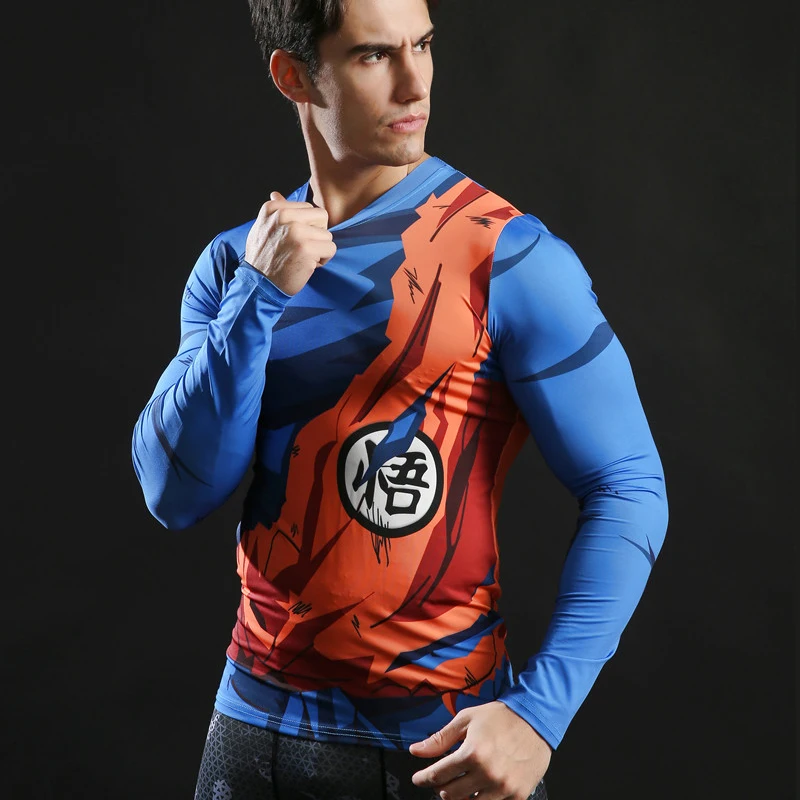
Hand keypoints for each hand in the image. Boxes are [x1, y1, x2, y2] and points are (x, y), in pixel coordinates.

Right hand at [244, 191, 335, 295]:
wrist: (259, 285)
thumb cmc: (263, 258)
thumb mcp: (263, 228)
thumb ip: (275, 211)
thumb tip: (276, 194)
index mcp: (274, 209)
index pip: (309, 209)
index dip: (306, 227)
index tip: (291, 240)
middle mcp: (284, 216)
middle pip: (322, 217)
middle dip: (317, 235)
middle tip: (300, 249)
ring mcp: (295, 231)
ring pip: (328, 235)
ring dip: (319, 249)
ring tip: (301, 258)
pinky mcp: (306, 248)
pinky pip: (331, 249)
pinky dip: (324, 260)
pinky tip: (307, 265)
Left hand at [409, 701, 551, 799]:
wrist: (535, 720)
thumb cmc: (499, 717)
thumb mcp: (466, 719)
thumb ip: (440, 738)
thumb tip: (415, 750)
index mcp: (472, 753)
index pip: (438, 775)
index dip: (424, 779)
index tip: (418, 778)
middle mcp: (487, 773)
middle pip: (450, 794)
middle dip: (440, 787)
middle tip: (441, 779)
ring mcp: (503, 787)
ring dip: (460, 796)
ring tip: (459, 785)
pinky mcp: (517, 795)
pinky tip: (479, 789)